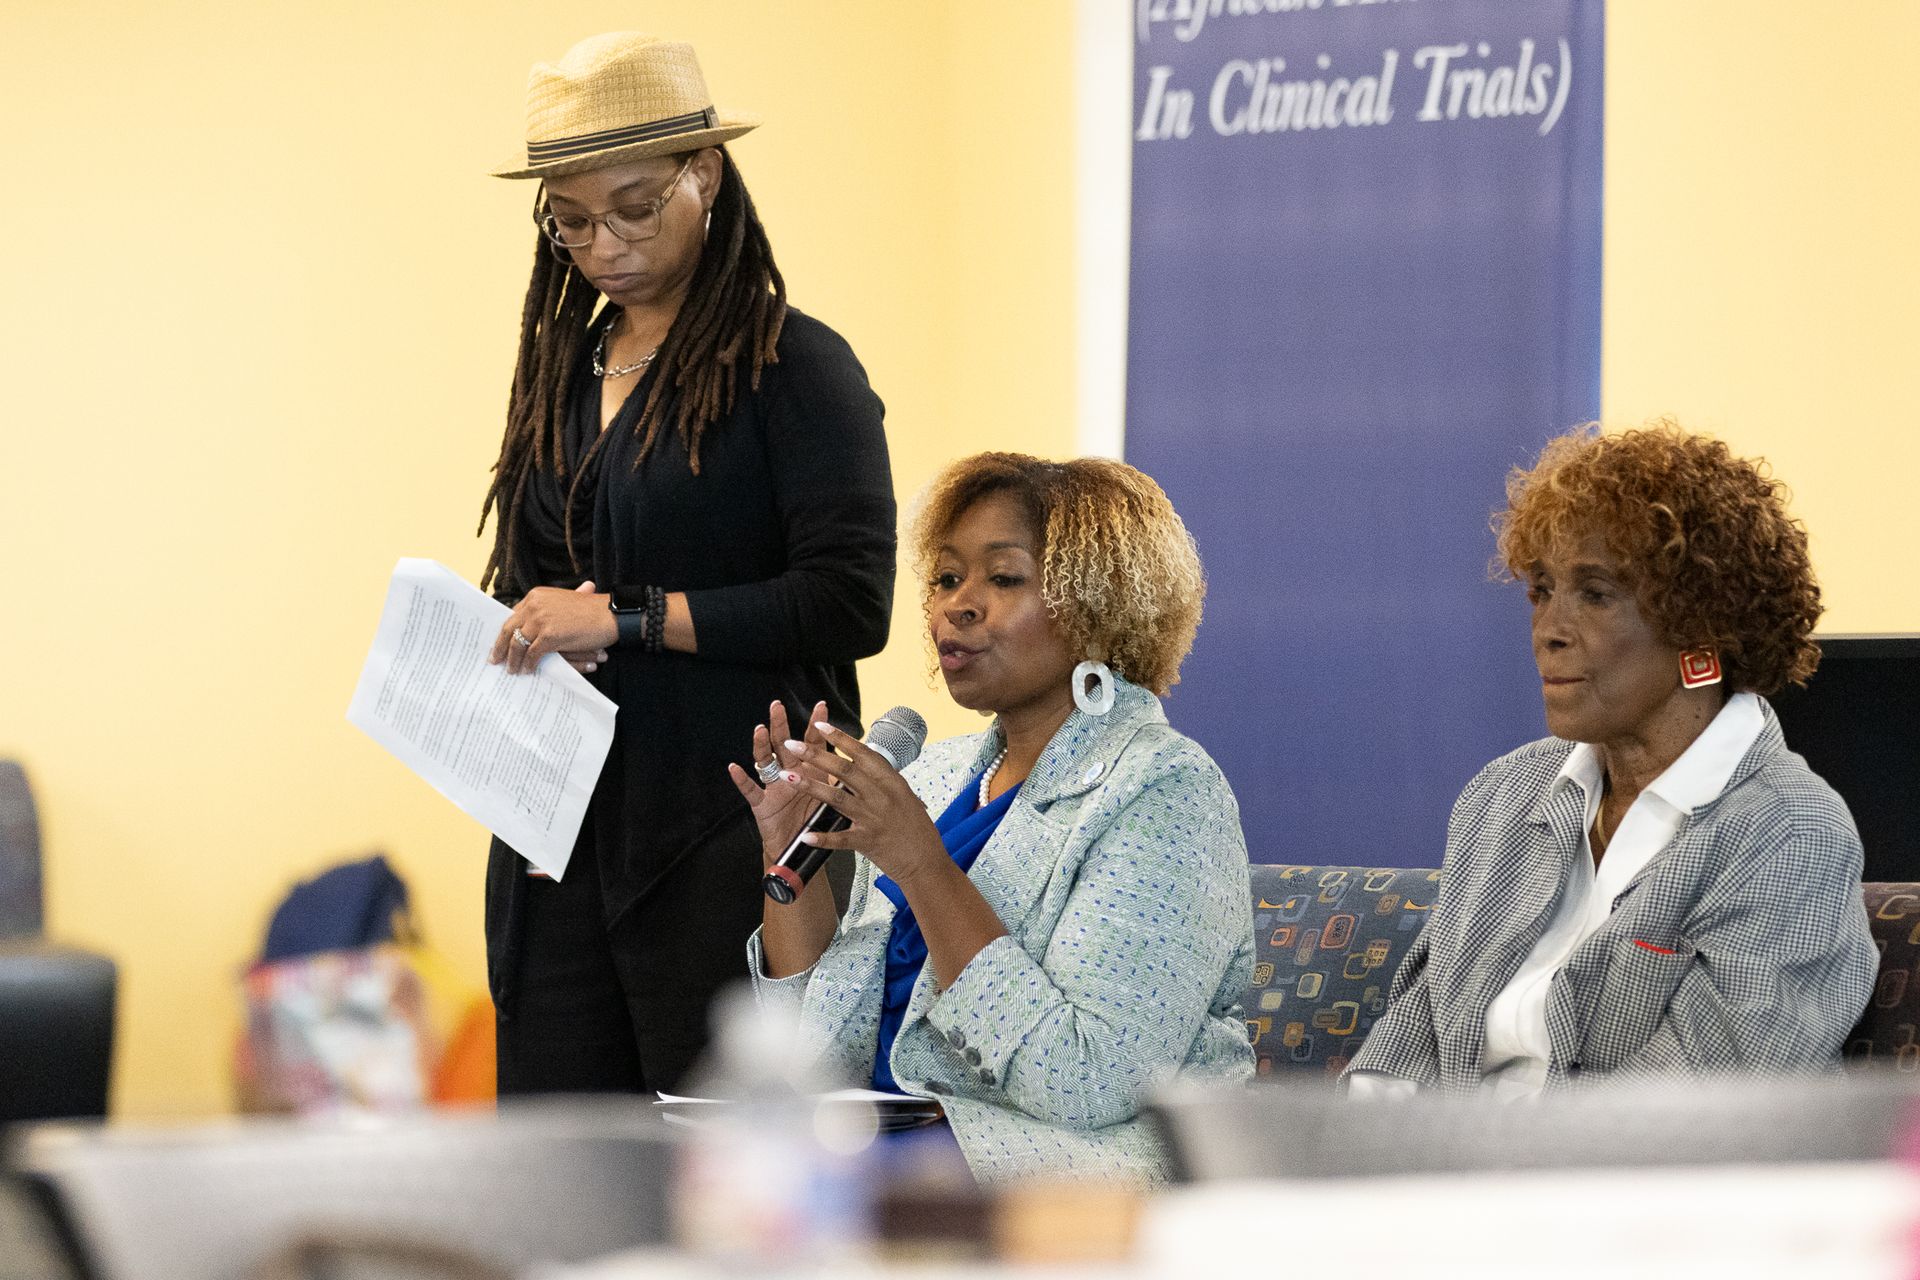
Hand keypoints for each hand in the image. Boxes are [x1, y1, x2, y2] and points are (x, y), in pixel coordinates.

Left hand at [491, 580, 618, 674]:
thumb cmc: (591, 610)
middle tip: (494, 659)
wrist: (610, 614)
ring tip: (511, 670)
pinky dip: (528, 664)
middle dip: (500, 647)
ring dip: (513, 659)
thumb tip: (529, 627)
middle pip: (509, 629)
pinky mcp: (549, 635)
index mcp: (536, 596)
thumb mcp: (562, 603)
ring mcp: (541, 620)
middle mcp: (534, 605)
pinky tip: (527, 670)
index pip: (513, 616)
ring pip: (518, 643)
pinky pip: (532, 654)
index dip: (505, 632)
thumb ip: (544, 610)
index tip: (500, 643)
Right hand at [727, 700, 836, 869]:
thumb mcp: (832, 797)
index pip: (813, 743)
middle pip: (783, 744)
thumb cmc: (818, 821)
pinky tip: (735, 768)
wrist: (803, 850)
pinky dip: (742, 780)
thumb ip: (839, 780)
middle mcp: (789, 774)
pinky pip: (751, 791)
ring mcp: (774, 787)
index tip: (821, 705)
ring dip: (761, 746)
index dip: (816, 725)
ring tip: (759, 730)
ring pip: (765, 762)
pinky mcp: (763, 805)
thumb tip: (859, 762)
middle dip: (780, 725)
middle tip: (777, 706)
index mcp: (810, 770)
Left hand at [775, 721, 946, 888]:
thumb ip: (882, 779)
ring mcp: (873, 818)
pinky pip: (840, 838)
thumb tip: (863, 759)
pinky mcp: (867, 841)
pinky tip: (805, 836)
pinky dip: (822, 838)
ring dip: (810, 786)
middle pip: (845, 770)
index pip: (863, 753)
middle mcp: (882, 796)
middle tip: (792, 745)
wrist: (927, 861)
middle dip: (816, 755)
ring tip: (789, 776)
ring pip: (837, 798)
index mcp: (892, 781)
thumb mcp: (904, 795)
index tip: (820, 725)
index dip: (841, 738)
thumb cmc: (916, 828)